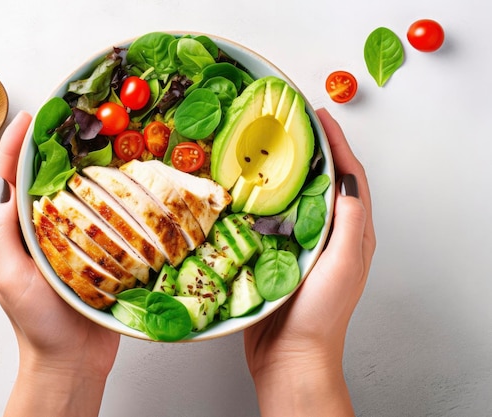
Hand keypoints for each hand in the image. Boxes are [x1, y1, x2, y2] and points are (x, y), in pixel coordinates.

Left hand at [0, 111, 119, 416]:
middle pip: (46, 181)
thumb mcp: (9, 277)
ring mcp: (73, 241)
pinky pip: (104, 219)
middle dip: (54, 148)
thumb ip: (2, 235)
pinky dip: (112, 198)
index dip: (17, 147)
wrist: (73, 358)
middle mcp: (43, 232)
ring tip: (100, 142)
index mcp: (16, 233)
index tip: (31, 118)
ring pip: (77, 196)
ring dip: (86, 168)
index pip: (11, 181)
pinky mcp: (99, 253)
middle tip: (71, 121)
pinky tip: (124, 184)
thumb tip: (4, 189)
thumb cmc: (37, 323)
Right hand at [244, 108, 375, 415]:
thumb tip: (345, 183)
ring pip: (298, 196)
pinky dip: (264, 198)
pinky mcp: (278, 254)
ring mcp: (304, 244)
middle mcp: (330, 235)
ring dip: (287, 170)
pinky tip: (247, 188)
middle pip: (325, 181)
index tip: (320, 115)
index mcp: (352, 234)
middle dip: (313, 149)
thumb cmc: (320, 316)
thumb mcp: (341, 267)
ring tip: (268, 146)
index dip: (338, 144)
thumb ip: (347, 226)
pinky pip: (273, 217)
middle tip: (292, 124)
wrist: (290, 356)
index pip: (350, 178)